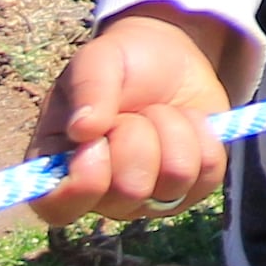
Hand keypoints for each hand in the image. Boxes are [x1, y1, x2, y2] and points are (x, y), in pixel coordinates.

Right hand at [30, 7, 237, 227]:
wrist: (170, 57)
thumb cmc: (121, 63)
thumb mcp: (99, 59)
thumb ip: (88, 88)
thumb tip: (81, 130)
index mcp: (59, 166)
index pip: (57, 208)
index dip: (81, 185)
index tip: (95, 145)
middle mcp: (102, 193)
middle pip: (129, 191)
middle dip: (137, 137)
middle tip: (132, 113)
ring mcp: (148, 196)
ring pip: (175, 179)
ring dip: (172, 130)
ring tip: (157, 112)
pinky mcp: (191, 188)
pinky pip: (208, 171)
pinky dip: (202, 134)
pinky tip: (185, 119)